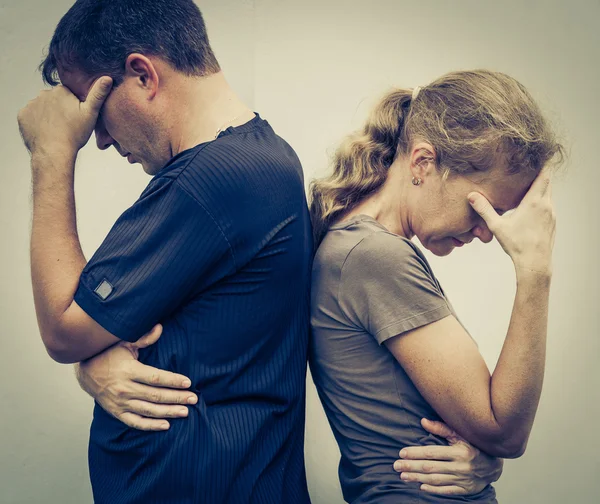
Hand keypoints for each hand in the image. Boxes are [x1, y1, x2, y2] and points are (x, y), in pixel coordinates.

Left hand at [17, 77, 112, 158]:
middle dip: (59, 109)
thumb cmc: (74, 134)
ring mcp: (31, 105)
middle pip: (54, 100)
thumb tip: (108, 77)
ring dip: (48, 115)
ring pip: (42, 108)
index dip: (73, 106)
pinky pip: (30, 116)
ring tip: (57, 129)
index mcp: (60, 91)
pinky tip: (45, 131)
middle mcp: (44, 94)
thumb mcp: (91, 113)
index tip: (76, 117)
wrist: (54, 152)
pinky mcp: (22, 116)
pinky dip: (37, 122)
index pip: (67, 94)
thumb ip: (98, 94)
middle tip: (68, 124)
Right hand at [76, 324, 197, 430]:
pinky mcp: (116, 412)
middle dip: (177, 397)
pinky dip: (150, 426)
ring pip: (148, 411)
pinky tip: (166, 425)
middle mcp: (124, 389)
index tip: (188, 382)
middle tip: (194, 398)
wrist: (85, 371)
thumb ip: (143, 338)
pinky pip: (135, 422)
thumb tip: (160, 327)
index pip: (155, 378)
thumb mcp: (124, 343)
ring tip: (186, 411)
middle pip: (155, 396)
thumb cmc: (107, 354)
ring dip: (168, 412)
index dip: (173, 380)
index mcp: (129, 371)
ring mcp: (120, 403)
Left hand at [393, 418, 503, 495]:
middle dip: (411, 467)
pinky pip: (446, 490)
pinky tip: (421, 486)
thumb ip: (442, 428)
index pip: (432, 453)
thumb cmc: (474, 446)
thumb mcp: (461, 434)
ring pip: (436, 480)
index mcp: (459, 451)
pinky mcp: (464, 489)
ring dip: (417, 478)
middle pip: (431, 467)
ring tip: (403, 476)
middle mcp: (460, 466)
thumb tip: (423, 421)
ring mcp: (462, 480)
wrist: (494, 466)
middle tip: (396, 466)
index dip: (415, 453)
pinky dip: (433, 489)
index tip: (401, 453)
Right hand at [468, 165, 554, 275]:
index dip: (542, 164)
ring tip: (528, 186)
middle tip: (530, 167)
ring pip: (548, 195)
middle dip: (539, 174)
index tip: (538, 156)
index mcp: (534, 202)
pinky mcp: (552, 223)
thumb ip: (484, 209)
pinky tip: (530, 207)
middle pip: (547, 182)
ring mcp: (552, 214)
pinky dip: (542, 201)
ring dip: (540, 189)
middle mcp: (546, 205)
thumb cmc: (517, 244)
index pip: (544, 175)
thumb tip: (472, 196)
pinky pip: (548, 206)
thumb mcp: (497, 225)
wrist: (535, 263)